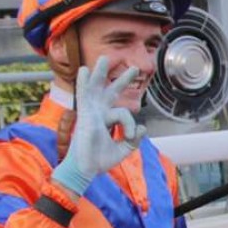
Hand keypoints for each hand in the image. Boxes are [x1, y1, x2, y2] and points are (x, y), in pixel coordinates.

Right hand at [51, 57, 144, 196]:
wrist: (86, 169)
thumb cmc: (100, 160)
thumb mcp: (123, 149)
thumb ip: (134, 139)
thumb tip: (144, 127)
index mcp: (106, 120)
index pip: (124, 113)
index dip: (132, 126)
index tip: (131, 136)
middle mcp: (98, 113)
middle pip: (111, 92)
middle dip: (122, 80)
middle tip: (135, 68)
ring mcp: (90, 113)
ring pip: (96, 89)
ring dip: (100, 73)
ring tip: (105, 58)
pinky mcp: (84, 116)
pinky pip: (84, 96)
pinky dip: (83, 83)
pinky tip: (83, 70)